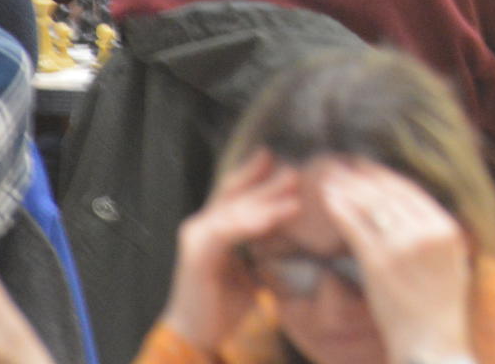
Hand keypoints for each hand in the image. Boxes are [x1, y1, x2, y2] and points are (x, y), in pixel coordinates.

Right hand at [160, 151, 299, 351]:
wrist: (198, 334)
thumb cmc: (226, 302)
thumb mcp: (252, 265)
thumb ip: (264, 242)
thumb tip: (295, 224)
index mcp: (215, 225)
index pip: (235, 190)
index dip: (256, 172)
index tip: (285, 159)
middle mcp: (203, 225)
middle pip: (238, 194)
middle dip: (269, 182)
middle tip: (297, 172)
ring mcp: (197, 237)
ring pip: (235, 210)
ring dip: (266, 202)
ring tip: (295, 197)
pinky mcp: (197, 254)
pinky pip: (226, 232)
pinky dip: (250, 224)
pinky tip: (271, 220)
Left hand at [319, 159, 473, 363]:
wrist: (432, 346)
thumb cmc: (438, 312)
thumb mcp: (453, 266)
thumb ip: (438, 238)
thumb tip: (419, 217)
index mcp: (447, 230)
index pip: (411, 192)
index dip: (385, 176)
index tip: (367, 167)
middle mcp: (428, 231)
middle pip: (389, 192)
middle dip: (363, 175)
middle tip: (343, 163)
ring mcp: (404, 245)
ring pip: (370, 204)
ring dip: (347, 186)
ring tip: (329, 175)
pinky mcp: (380, 262)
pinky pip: (356, 226)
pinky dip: (339, 208)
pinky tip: (326, 198)